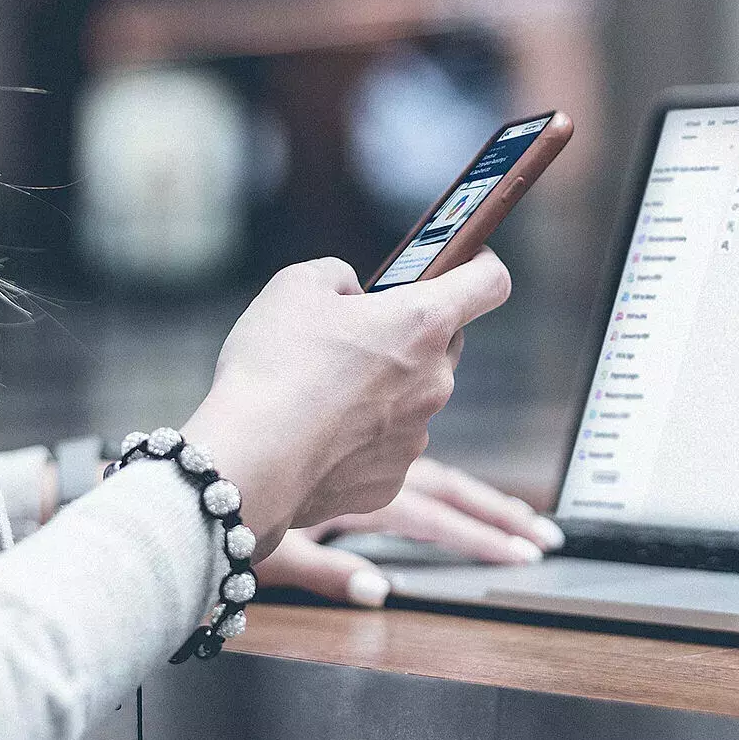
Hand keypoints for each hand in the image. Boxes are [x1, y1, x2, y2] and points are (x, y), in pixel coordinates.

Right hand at [181, 252, 510, 559]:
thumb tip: (354, 295)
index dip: (480, 264)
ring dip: (384, 387)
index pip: (489, 283)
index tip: (467, 260)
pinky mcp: (392, 480)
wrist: (249, 460)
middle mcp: (434, 381)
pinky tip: (316, 432)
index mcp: (421, 322)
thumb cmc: (272, 366)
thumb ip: (339, 276)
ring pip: (413, 397)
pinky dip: (360, 435)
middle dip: (410, 332)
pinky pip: (385, 445)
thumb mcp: (295, 286)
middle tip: (360, 331)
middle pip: (444, 343)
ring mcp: (416, 436)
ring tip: (322, 389)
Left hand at [255, 458, 564, 604]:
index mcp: (363, 490)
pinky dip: (442, 486)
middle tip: (546, 539)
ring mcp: (366, 457)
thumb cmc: (233, 504)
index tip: (528, 549)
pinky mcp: (353, 456)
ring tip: (524, 523)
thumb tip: (378, 593)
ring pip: (437, 474)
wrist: (204, 458)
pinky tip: (462, 499)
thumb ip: (329, 571)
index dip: (484, 532)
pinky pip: (409, 464)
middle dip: (501, 516)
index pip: (437, 514)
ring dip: (480, 500)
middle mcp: (372, 468)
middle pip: (452, 492)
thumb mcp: (277, 548)